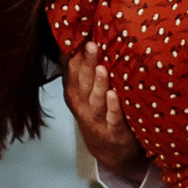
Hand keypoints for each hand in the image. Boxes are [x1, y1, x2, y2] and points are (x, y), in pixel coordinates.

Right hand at [62, 40, 141, 176]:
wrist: (109, 152)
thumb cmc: (97, 114)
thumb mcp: (84, 93)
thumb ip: (80, 69)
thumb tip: (74, 38)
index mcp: (75, 93)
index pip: (73, 70)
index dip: (76, 54)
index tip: (80, 35)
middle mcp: (83, 105)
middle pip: (84, 82)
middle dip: (87, 63)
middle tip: (92, 44)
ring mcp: (97, 119)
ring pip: (96, 99)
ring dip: (99, 84)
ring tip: (102, 68)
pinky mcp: (113, 131)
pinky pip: (113, 117)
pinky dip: (113, 107)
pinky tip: (114, 95)